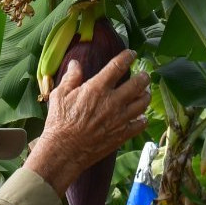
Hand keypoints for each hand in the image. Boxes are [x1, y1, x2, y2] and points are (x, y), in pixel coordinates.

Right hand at [24, 49, 149, 194]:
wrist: (64, 151)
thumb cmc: (59, 122)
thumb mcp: (59, 95)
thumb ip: (71, 78)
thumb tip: (75, 64)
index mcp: (97, 88)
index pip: (118, 66)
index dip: (128, 57)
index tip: (132, 54)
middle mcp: (112, 102)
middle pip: (138, 84)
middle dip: (144, 77)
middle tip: (144, 75)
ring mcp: (120, 119)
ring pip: (143, 103)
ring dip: (145, 95)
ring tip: (144, 92)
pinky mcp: (122, 134)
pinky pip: (140, 124)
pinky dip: (143, 118)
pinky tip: (140, 116)